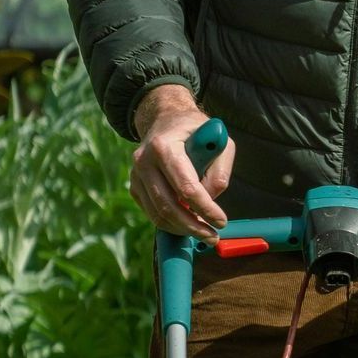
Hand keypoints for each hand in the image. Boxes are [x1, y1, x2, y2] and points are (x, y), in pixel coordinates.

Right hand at [129, 85, 234, 238]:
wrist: (166, 120)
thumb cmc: (197, 131)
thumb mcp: (220, 142)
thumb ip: (220, 171)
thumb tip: (210, 200)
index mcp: (164, 146)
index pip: (185, 187)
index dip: (205, 209)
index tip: (222, 222)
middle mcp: (144, 161)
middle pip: (168, 206)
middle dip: (193, 226)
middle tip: (213, 237)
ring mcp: (136, 175)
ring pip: (158, 214)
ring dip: (183, 229)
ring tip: (204, 234)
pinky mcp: (134, 186)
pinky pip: (152, 213)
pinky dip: (171, 224)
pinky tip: (188, 224)